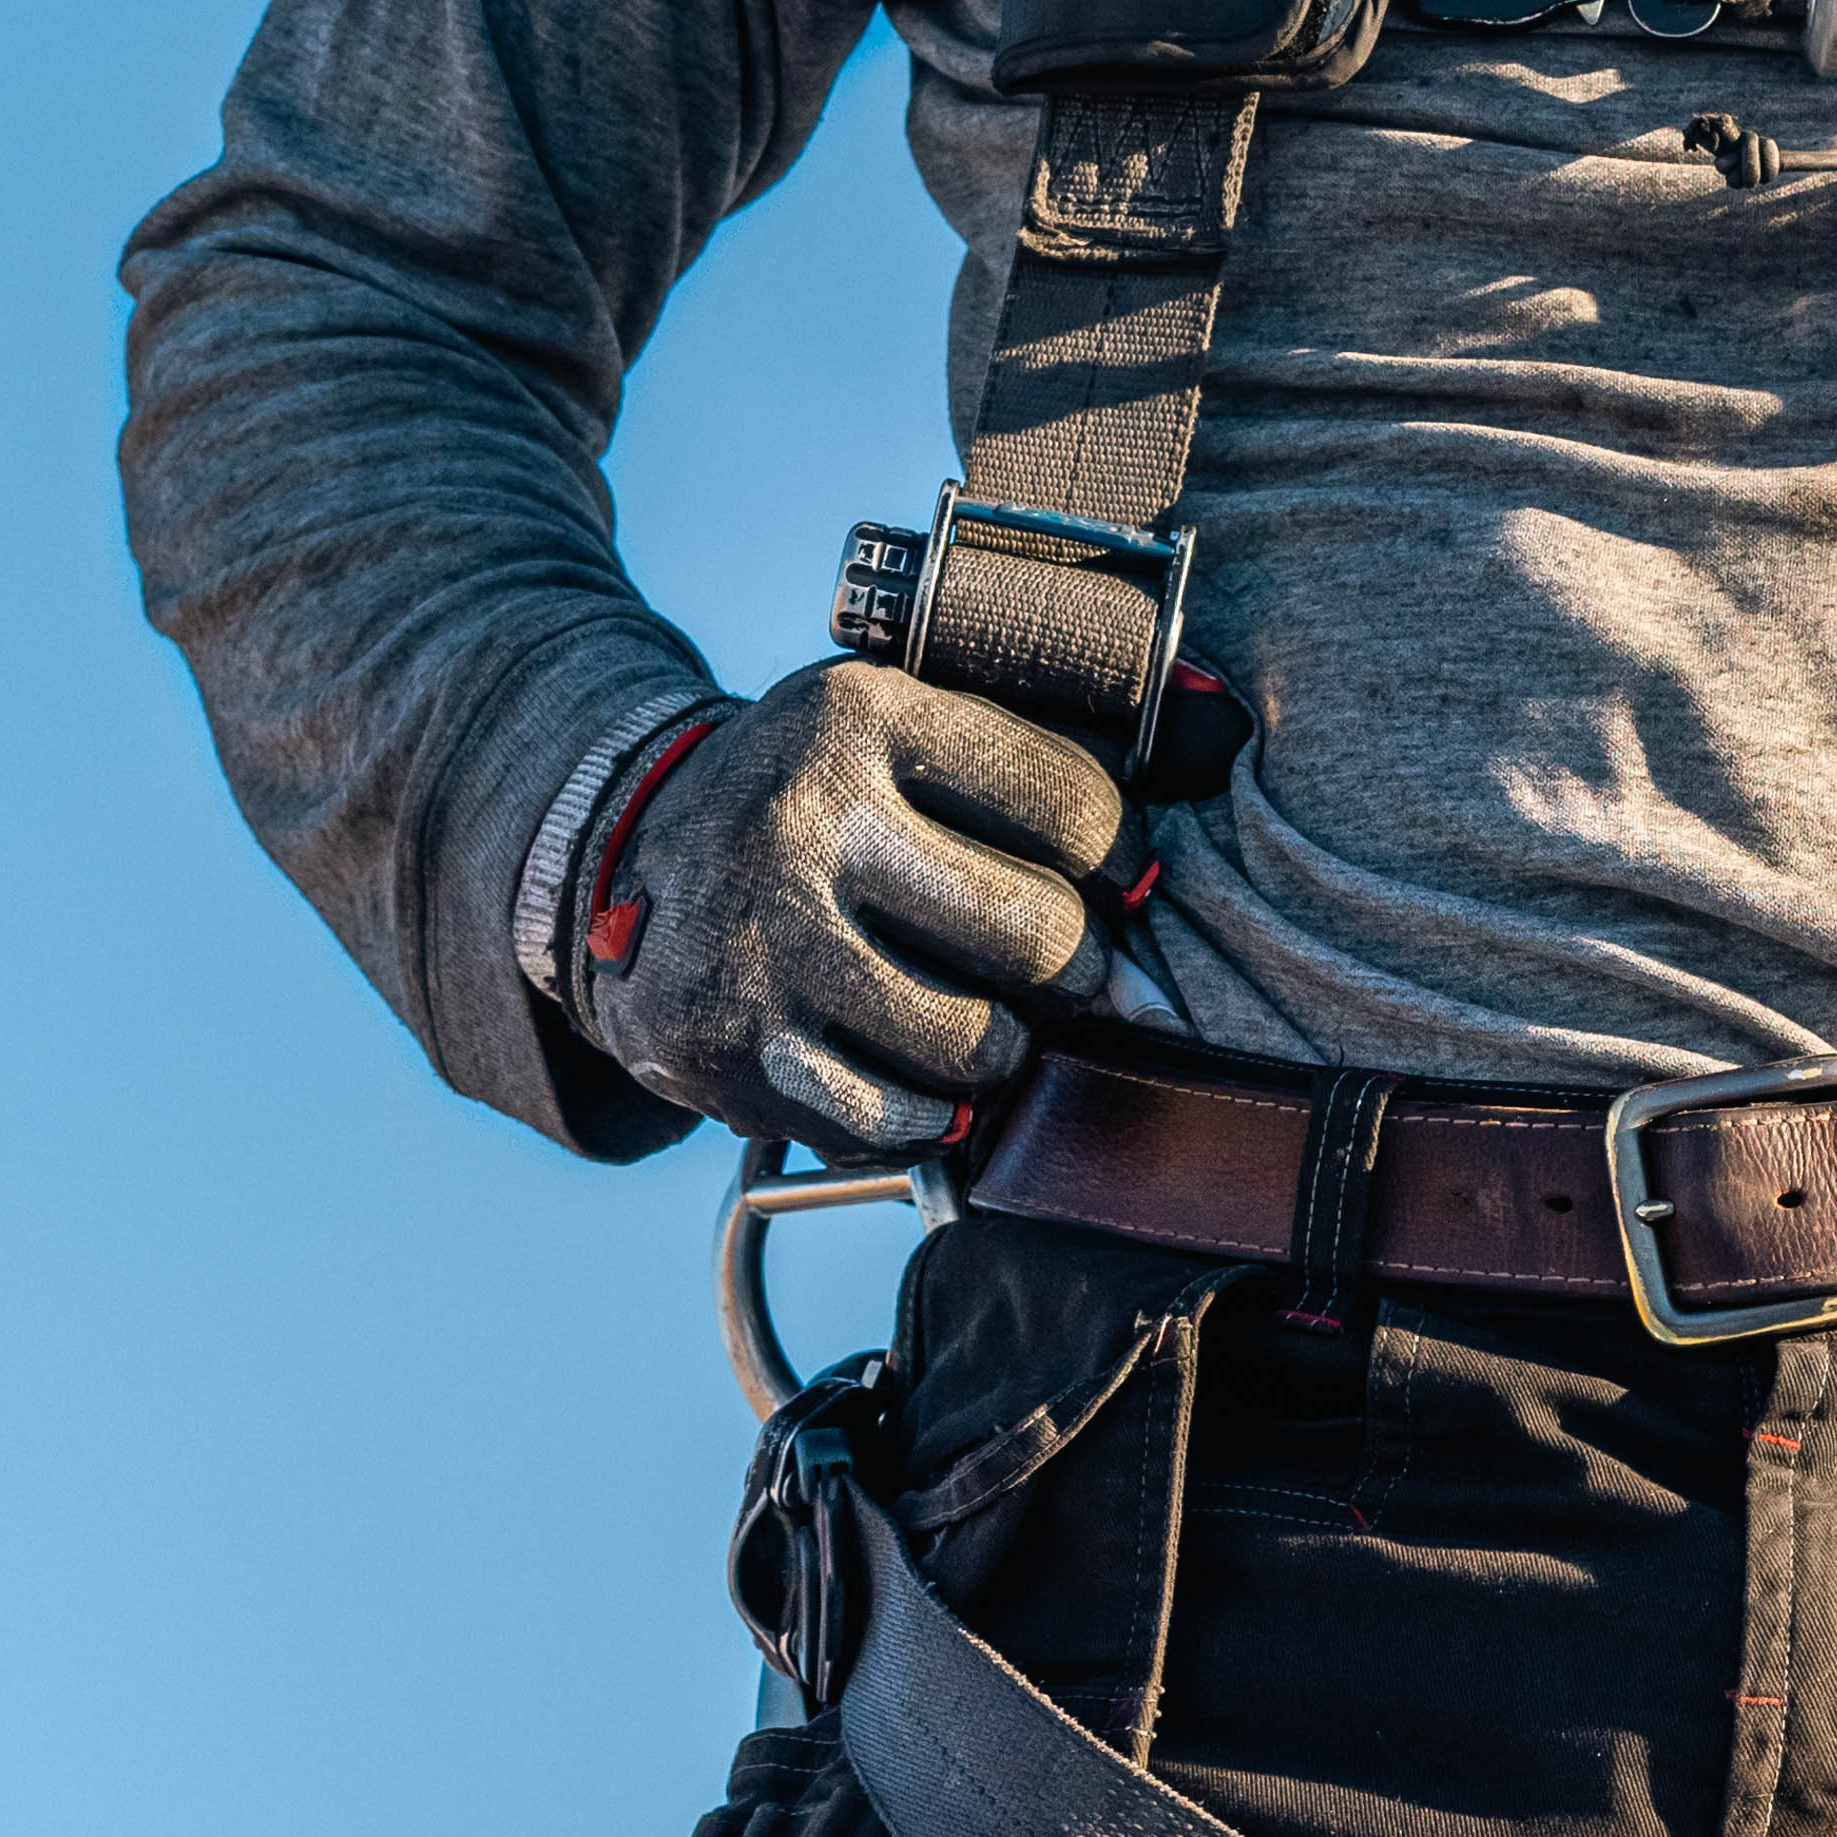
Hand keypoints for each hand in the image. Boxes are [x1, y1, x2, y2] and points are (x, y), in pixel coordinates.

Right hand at [560, 660, 1139, 1149]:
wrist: (622, 862)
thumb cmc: (813, 795)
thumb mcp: (897, 720)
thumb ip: (1035, 745)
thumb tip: (1214, 754)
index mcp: (863, 717)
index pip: (1071, 804)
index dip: (1126, 862)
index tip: (1122, 887)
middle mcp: (804, 823)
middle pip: (1036, 934)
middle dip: (1079, 972)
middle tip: (1073, 977)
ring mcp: (762, 945)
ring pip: (975, 1043)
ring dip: (1006, 1049)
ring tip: (988, 1022)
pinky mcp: (731, 1050)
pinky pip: (895, 1120)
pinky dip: (927, 1111)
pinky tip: (910, 1069)